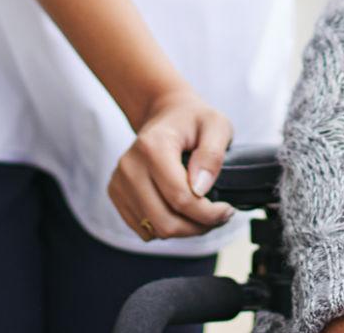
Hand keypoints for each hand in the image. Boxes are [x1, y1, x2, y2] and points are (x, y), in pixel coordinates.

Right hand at [108, 87, 236, 241]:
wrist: (164, 113)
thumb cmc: (193, 119)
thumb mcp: (216, 126)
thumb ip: (212, 155)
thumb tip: (200, 189)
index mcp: (153, 146)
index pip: (181, 198)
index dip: (209, 213)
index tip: (227, 210)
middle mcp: (130, 166)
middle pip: (166, 222)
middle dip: (198, 227)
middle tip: (217, 216)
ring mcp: (119, 181)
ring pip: (155, 230)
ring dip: (184, 230)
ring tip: (200, 213)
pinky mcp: (116, 193)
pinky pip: (144, 229)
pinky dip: (165, 228)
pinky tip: (179, 211)